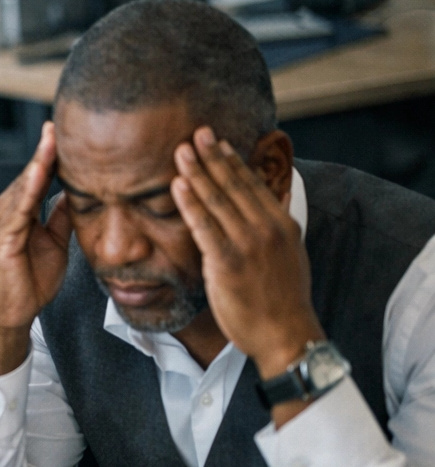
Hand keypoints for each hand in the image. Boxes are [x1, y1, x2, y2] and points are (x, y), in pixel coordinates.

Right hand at [0, 122, 72, 376]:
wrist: (9, 316)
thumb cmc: (28, 284)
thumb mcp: (54, 244)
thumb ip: (61, 218)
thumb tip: (76, 193)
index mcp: (13, 213)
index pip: (34, 178)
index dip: (48, 156)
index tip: (61, 131)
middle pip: (27, 177)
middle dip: (44, 151)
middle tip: (60, 124)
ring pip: (21, 187)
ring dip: (38, 163)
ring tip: (52, 138)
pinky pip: (17, 209)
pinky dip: (28, 188)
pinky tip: (40, 172)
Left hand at [171, 127, 321, 380]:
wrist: (286, 334)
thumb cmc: (282, 300)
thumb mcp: (289, 256)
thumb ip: (276, 229)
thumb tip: (273, 205)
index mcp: (282, 224)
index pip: (253, 185)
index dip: (234, 161)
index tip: (219, 142)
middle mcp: (267, 228)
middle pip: (235, 185)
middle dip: (213, 156)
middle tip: (197, 132)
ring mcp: (248, 244)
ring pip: (218, 200)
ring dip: (198, 172)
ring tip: (182, 150)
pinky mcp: (227, 262)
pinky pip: (204, 226)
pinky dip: (190, 203)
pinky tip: (178, 185)